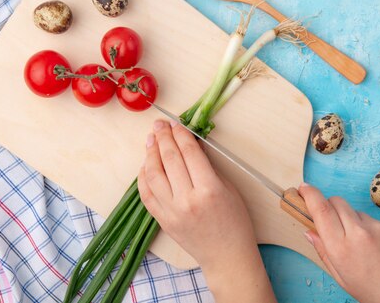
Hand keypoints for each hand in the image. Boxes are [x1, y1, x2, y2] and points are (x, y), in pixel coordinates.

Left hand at [137, 120, 276, 302]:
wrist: (226, 255)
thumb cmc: (235, 222)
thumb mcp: (228, 188)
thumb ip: (207, 166)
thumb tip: (190, 144)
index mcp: (209, 189)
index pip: (189, 153)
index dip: (181, 134)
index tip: (176, 123)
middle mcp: (187, 199)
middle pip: (169, 160)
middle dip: (163, 137)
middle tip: (159, 125)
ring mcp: (172, 212)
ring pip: (153, 175)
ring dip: (150, 153)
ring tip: (150, 140)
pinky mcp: (163, 221)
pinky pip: (147, 194)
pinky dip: (144, 177)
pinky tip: (146, 164)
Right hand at [299, 184, 379, 302]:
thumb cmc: (376, 292)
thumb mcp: (342, 278)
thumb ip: (324, 252)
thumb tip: (310, 232)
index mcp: (341, 248)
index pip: (321, 210)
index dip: (309, 194)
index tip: (303, 188)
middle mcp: (358, 233)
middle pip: (336, 202)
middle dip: (329, 206)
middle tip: (331, 221)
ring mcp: (377, 226)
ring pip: (355, 212)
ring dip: (351, 220)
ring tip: (361, 244)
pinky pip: (373, 219)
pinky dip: (370, 229)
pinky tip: (378, 247)